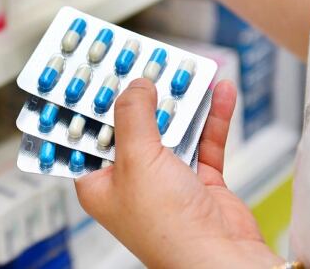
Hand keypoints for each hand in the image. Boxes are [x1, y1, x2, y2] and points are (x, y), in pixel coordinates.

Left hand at [75, 79, 282, 267]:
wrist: (223, 260)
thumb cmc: (168, 228)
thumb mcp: (137, 160)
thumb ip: (133, 116)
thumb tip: (136, 86)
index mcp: (100, 182)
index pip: (86, 135)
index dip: (89, 104)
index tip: (94, 73)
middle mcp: (130, 181)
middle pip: (131, 126)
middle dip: (140, 95)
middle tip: (143, 62)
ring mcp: (166, 181)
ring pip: (170, 130)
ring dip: (179, 102)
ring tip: (183, 70)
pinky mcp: (200, 182)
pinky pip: (204, 141)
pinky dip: (211, 117)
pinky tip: (219, 92)